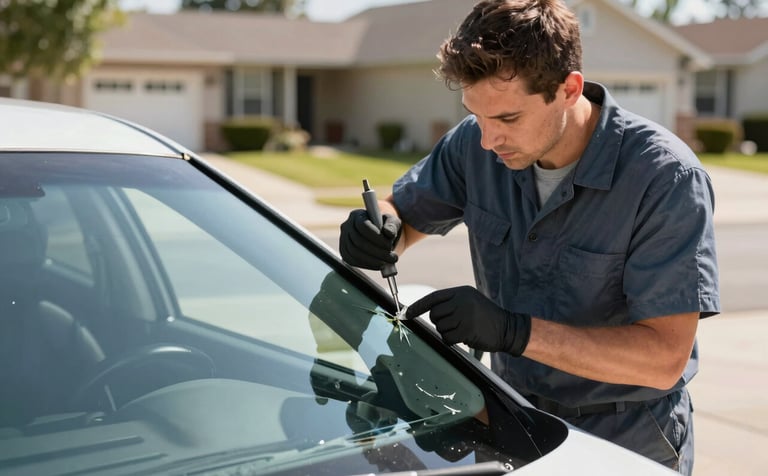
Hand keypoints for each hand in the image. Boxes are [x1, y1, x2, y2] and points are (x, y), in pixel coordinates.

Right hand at [339, 209, 401, 269]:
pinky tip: (379, 265)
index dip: (376, 237)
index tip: (389, 246)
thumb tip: (388, 233)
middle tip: (392, 258)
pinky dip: (367, 265)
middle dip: (377, 252)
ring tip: (387, 262)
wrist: (379, 235)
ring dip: (373, 260)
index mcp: (357, 215)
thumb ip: (392, 225)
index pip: (363, 226)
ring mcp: (343, 240)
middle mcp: (347, 226)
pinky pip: (352, 261)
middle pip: (358, 241)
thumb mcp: (392, 222)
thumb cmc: (385, 227)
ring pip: (355, 252)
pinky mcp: (344, 252)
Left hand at [405, 286, 530, 355]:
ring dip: (448, 332)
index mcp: (461, 292)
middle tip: (453, 325)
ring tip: (462, 330)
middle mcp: (461, 301)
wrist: (507, 328)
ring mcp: (464, 315)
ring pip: (440, 327)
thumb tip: (428, 311)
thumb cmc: (486, 316)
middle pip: (434, 315)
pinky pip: (447, 338)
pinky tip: (463, 337)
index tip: (407, 313)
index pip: (433, 298)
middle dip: (439, 323)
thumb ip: (451, 303)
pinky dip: (452, 341)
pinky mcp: (467, 330)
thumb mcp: (470, 301)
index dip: (418, 306)